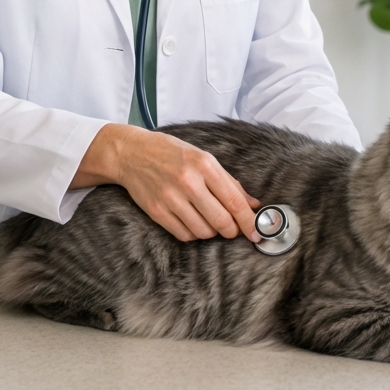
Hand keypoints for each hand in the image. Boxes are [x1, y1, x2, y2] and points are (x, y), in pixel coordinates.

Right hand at [71, 124, 261, 242]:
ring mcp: (171, 198)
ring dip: (212, 232)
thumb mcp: (203, 158)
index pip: (234, 200)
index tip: (257, 233)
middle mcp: (188, 181)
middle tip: (233, 229)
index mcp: (204, 164)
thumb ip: (229, 181)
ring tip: (210, 221)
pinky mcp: (156, 212)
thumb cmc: (171, 153)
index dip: (249, 221)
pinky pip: (184, 235)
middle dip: (232, 231)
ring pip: (204, 232)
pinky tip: (193, 222)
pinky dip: (193, 234)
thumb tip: (253, 204)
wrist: (132, 153)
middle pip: (221, 221)